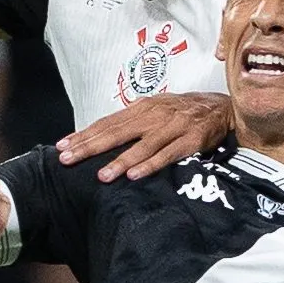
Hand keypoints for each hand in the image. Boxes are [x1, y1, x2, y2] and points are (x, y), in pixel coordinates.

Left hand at [57, 92, 232, 181]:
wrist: (221, 106)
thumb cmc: (183, 111)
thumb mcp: (155, 109)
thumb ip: (132, 120)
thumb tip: (101, 131)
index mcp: (142, 107)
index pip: (107, 122)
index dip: (84, 134)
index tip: (62, 147)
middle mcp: (154, 115)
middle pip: (116, 132)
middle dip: (90, 146)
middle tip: (68, 160)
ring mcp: (172, 127)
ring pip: (141, 146)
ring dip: (120, 161)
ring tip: (101, 176)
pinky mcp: (190, 140)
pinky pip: (167, 155)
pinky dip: (150, 164)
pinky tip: (134, 175)